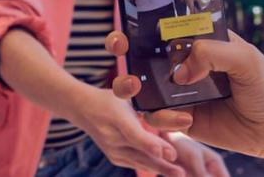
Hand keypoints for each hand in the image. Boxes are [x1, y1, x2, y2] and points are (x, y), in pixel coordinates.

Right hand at [64, 85, 184, 176]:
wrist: (82, 108)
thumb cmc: (107, 99)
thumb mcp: (123, 93)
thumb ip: (142, 99)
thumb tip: (161, 100)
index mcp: (116, 116)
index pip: (135, 134)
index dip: (151, 144)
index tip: (169, 153)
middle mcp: (112, 136)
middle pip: (141, 152)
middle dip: (163, 163)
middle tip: (181, 172)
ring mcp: (112, 149)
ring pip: (140, 161)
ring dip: (161, 168)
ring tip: (179, 174)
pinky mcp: (114, 157)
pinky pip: (135, 163)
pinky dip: (151, 166)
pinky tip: (165, 170)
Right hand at [102, 0, 263, 175]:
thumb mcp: (244, 58)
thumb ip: (210, 52)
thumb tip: (179, 71)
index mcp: (197, 38)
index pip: (163, 14)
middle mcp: (182, 60)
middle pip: (138, 45)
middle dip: (120, 40)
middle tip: (120, 42)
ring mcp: (178, 89)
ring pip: (137, 81)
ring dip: (127, 82)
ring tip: (134, 84)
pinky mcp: (178, 118)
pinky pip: (155, 115)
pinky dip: (163, 118)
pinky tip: (187, 120)